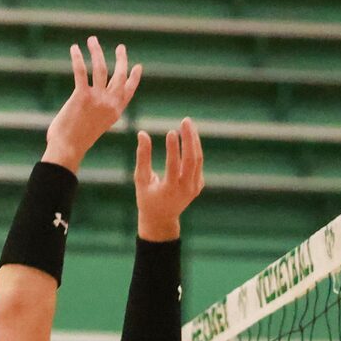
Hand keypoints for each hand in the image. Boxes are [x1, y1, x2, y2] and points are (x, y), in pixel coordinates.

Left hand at [43, 36, 141, 171]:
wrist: (67, 150)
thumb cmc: (75, 142)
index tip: (137, 66)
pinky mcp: (82, 96)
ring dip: (97, 52)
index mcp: (114, 113)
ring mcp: (97, 100)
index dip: (134, 78)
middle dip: (121, 60)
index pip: (128, 91)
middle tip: (121, 47)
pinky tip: (75, 48)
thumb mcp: (94, 127)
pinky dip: (77, 58)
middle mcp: (109, 104)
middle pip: (119, 76)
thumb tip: (90, 103)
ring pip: (101, 68)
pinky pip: (81, 71)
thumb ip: (97, 113)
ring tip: (93, 40)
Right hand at [133, 117, 203, 240]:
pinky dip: (194, 148)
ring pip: (198, 160)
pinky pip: (198, 163)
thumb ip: (142, 157)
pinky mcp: (198, 185)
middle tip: (185, 121)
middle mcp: (185, 189)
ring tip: (187, 124)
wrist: (161, 219)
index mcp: (169, 190)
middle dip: (189, 139)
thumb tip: (142, 134)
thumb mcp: (141, 179)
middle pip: (192, 160)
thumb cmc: (147, 197)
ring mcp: (194, 188)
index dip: (173, 149)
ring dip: (194, 140)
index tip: (171, 131)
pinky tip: (189, 136)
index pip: (174, 166)